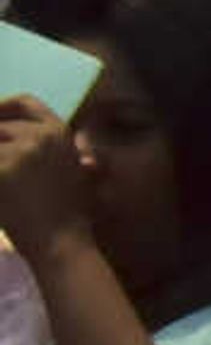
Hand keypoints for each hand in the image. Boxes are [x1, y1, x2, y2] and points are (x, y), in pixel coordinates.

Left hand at [0, 95, 89, 257]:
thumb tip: (22, 140)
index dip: (1, 107)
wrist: (61, 241)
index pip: (25, 102)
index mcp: (60, 132)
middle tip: (0, 165)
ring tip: (1, 181)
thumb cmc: (65, 212)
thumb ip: (47, 149)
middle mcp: (42, 134)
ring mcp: (21, 149)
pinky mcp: (3, 166)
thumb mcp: (70, 170)